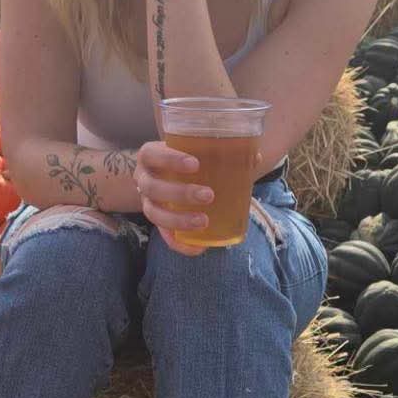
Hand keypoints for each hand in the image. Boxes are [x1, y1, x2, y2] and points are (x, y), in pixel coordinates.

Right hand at [134, 141, 212, 256]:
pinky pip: (163, 235)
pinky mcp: (157, 220)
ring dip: (178, 220)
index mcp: (149, 155)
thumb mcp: (197, 150)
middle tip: (208, 195)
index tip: (196, 164)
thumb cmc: (187, 157)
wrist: (170, 173)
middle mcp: (143, 178)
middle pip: (153, 187)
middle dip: (180, 193)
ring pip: (154, 213)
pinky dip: (180, 244)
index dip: (170, 160)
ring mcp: (146, 201)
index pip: (152, 155)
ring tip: (204, 221)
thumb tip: (255, 157)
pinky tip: (199, 248)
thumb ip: (222, 151)